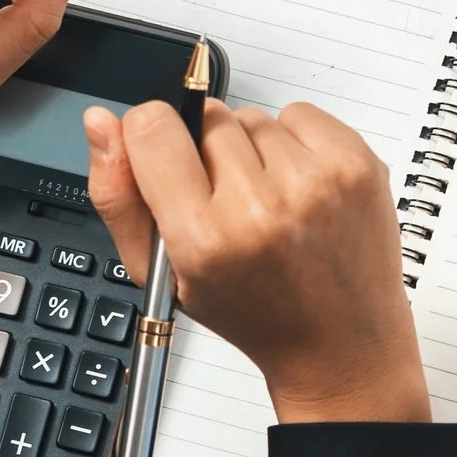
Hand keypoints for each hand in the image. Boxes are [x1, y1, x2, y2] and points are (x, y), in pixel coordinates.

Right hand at [86, 98, 430, 424]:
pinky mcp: (355, 164)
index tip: (167, 159)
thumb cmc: (253, 313)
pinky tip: (300, 189)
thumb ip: (119, 197)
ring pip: (253, 117)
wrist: (340, 343)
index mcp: (205, 239)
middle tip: (230, 207)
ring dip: (254, 152)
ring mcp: (315, 182)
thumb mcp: (164, 275)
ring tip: (270, 205)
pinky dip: (296, 142)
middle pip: (206, 120)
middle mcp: (261, 207)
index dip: (153, 138)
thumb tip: (102, 123)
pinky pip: (300, 113)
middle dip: (209, 155)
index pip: (153, 129)